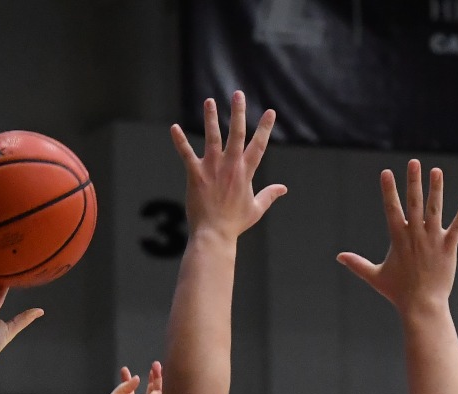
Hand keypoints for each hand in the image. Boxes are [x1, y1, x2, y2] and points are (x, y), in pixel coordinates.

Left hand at [101, 362, 162, 393]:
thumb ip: (123, 387)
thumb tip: (137, 378)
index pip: (128, 390)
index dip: (126, 379)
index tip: (124, 370)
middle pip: (147, 388)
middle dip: (150, 377)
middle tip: (153, 365)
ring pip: (156, 389)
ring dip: (157, 377)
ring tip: (156, 364)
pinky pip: (161, 392)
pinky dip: (161, 382)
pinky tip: (158, 372)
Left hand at [169, 91, 285, 241]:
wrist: (214, 235)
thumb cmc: (234, 223)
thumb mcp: (256, 209)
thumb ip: (269, 195)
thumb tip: (283, 189)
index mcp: (246, 172)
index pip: (258, 145)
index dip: (265, 127)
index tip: (270, 112)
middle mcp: (231, 166)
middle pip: (237, 133)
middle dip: (238, 112)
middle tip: (238, 93)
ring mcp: (213, 169)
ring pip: (212, 137)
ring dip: (211, 118)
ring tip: (209, 101)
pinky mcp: (195, 175)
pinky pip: (186, 154)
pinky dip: (180, 141)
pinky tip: (174, 128)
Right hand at [338, 160, 457, 314]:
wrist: (422, 306)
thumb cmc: (398, 292)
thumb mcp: (375, 276)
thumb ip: (357, 264)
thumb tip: (339, 257)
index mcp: (398, 239)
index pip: (392, 209)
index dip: (389, 190)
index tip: (386, 172)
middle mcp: (416, 235)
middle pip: (414, 203)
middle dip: (413, 181)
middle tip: (413, 162)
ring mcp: (433, 240)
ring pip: (435, 209)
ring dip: (436, 189)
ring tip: (436, 171)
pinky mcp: (448, 248)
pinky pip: (457, 227)